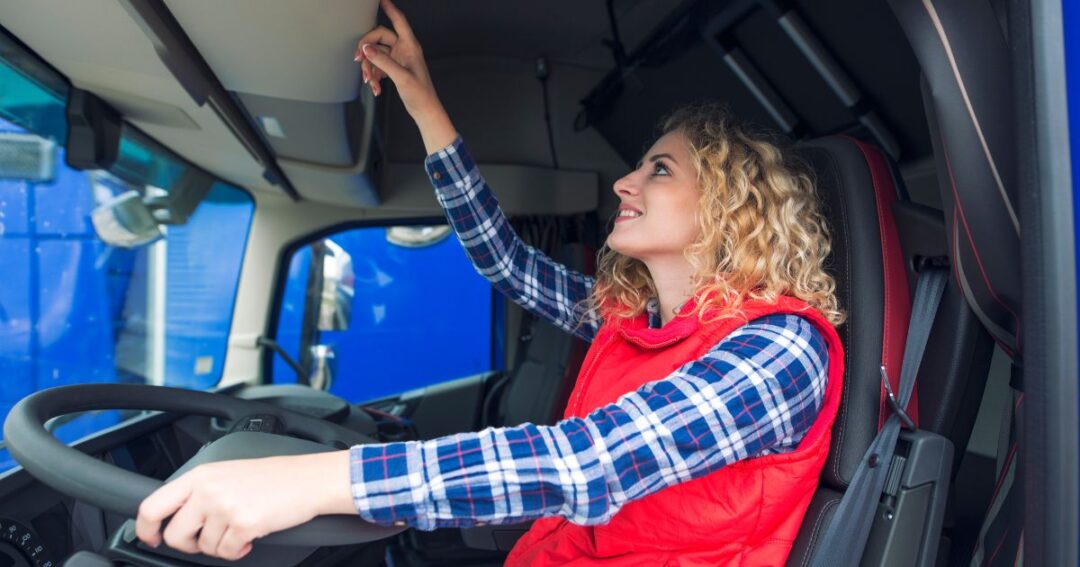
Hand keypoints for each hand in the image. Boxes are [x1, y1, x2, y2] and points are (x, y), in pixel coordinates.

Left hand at [135, 451, 351, 560]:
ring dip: (220, 546)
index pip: (152, 505)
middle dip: (189, 545)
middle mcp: (208, 490)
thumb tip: (177, 516)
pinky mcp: (243, 524)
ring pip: (204, 547)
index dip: (146, 528)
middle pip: (175, 534)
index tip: (152, 537)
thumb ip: (199, 490)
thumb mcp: (228, 473)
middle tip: (205, 540)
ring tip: (237, 532)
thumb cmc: (274, 477)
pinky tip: (248, 538)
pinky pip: (226, 553)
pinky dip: (237, 551)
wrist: (308, 479)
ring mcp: (225, 507)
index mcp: (200, 475)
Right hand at [354, 0, 434, 111]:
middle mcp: (403, 50)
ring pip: (375, 53)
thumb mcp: (401, 77)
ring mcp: (397, 59)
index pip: (399, 21)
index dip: (390, 9)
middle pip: (379, 38)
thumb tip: (366, 48)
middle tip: (359, 60)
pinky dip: (373, 75)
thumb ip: (383, 61)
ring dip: (369, 67)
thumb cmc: (421, 94)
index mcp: (410, 47)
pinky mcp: (393, 69)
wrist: (424, 111)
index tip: (382, 0)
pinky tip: (375, 87)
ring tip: (370, 82)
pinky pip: (377, 65)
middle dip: (367, 49)